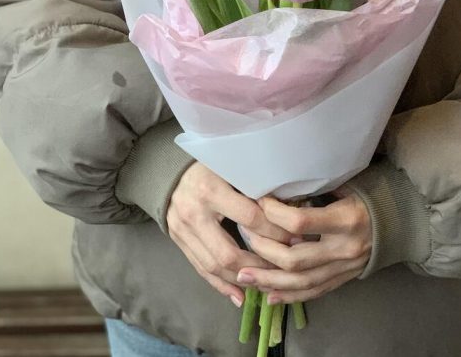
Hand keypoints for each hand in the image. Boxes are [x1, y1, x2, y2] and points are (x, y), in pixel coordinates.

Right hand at [166, 162, 292, 306]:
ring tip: (267, 283)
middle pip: (228, 253)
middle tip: (283, 269)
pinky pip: (201, 270)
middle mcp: (195, 215)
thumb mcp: (228, 166)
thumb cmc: (207, 165)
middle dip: (259, 265)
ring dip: (242, 279)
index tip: (294, 238)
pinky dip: (221, 285)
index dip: (274, 231)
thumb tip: (286, 204)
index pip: (249, 219)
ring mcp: (183, 232)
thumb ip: (251, 184)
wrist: (167, 171)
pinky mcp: (179, 243)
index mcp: (211, 191)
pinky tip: (239, 296)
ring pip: (214, 267)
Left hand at [236, 190, 371, 304]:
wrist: (403, 220)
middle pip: (295, 259)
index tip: (257, 202)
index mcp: (345, 218)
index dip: (274, 214)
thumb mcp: (347, 183)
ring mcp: (344, 268)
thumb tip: (280, 186)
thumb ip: (317, 188)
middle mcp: (344, 247)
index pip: (301, 222)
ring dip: (269, 281)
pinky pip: (314, 292)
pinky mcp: (344, 279)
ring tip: (244, 277)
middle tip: (243, 240)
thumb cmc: (369, 194)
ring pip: (301, 282)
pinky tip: (269, 296)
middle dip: (264, 252)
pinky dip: (290, 296)